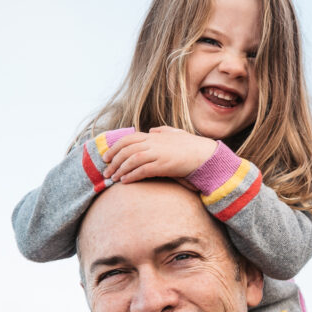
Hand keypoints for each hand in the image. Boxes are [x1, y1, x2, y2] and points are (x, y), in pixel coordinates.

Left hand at [102, 127, 217, 182]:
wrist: (205, 155)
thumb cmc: (192, 146)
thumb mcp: (177, 134)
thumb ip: (163, 131)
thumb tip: (152, 130)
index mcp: (154, 136)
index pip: (128, 139)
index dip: (114, 148)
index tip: (106, 157)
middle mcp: (154, 143)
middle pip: (126, 150)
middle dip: (113, 161)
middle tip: (106, 171)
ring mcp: (158, 153)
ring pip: (131, 160)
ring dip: (120, 170)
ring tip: (114, 179)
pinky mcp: (163, 165)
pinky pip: (142, 170)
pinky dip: (131, 176)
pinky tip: (126, 181)